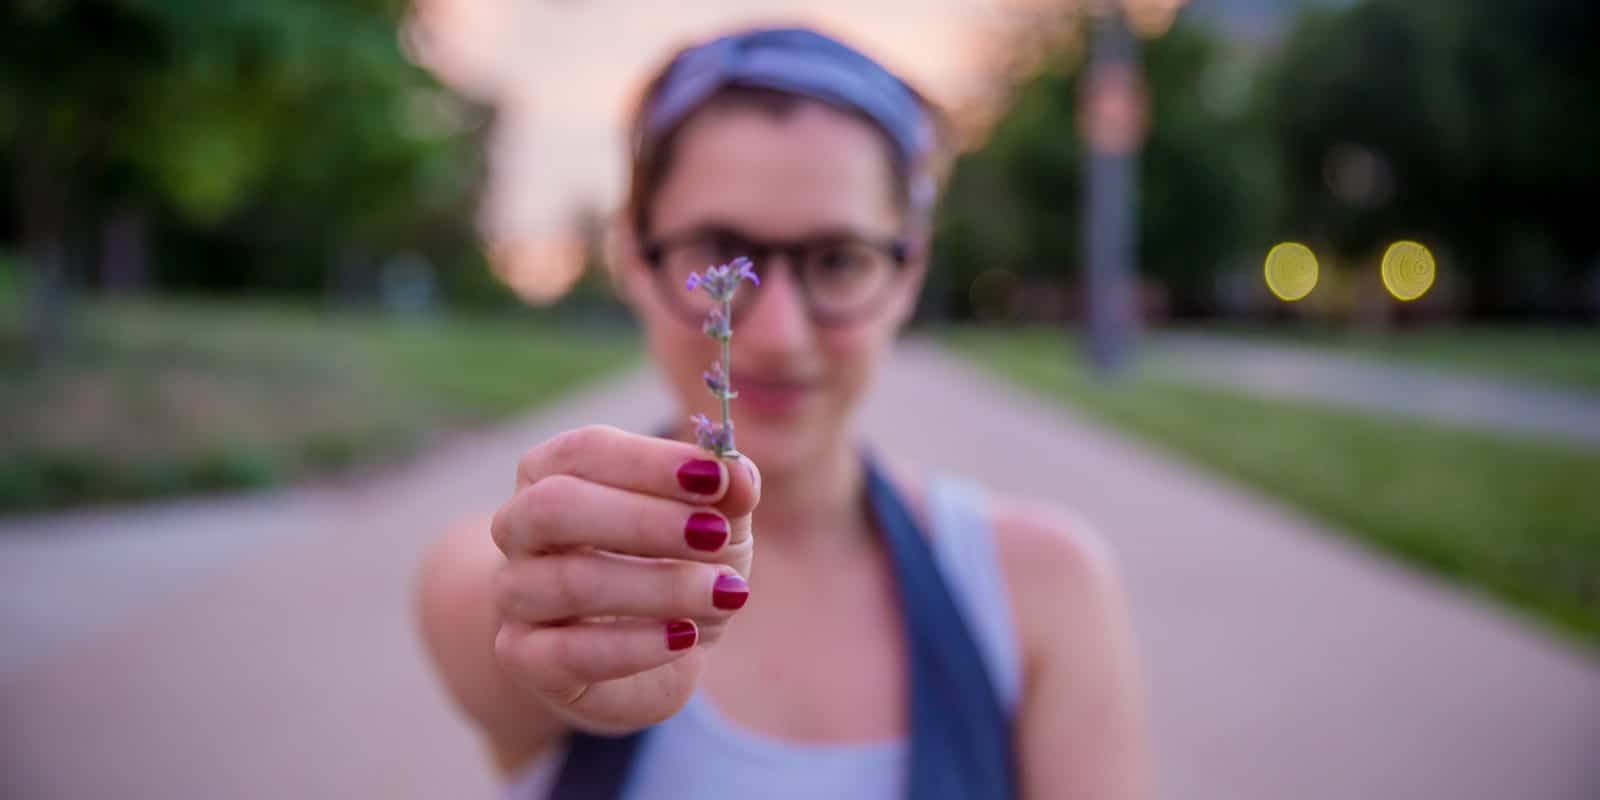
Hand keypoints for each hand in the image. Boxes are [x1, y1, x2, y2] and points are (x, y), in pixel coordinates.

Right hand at [489, 425, 758, 733]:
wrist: (640, 658)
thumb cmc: (669, 565)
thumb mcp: (713, 524)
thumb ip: (727, 493)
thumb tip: (739, 475)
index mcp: (553, 472)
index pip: (586, 451)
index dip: (650, 462)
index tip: (716, 478)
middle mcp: (519, 526)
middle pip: (555, 507)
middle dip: (644, 520)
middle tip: (715, 535)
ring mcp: (513, 593)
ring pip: (569, 581)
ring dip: (658, 586)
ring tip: (724, 593)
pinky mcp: (524, 658)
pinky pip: (567, 652)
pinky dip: (634, 645)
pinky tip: (685, 638)